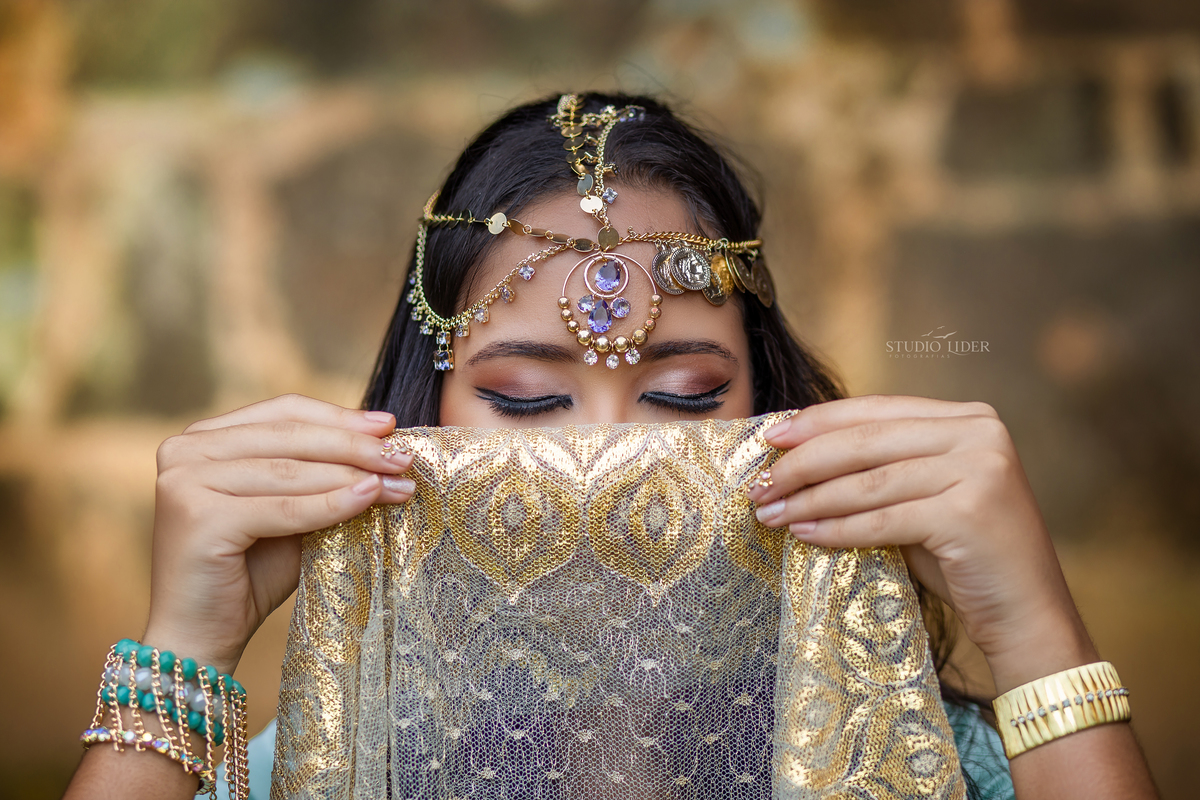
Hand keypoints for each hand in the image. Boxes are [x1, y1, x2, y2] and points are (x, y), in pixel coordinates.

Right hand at [142, 394, 415, 674]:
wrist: (202, 637)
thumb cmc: (249, 573)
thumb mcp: (291, 510)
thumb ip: (320, 475)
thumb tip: (385, 443)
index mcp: (202, 438)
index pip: (283, 412)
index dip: (339, 416)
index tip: (388, 425)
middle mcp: (185, 450)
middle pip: (289, 436)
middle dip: (354, 446)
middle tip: (403, 456)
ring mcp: (185, 480)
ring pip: (290, 471)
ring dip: (352, 475)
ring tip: (398, 483)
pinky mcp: (198, 517)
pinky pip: (283, 508)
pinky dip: (331, 503)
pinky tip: (368, 498)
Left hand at [749, 395, 1096, 691]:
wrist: (1027, 615)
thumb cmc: (965, 556)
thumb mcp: (924, 495)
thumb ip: (880, 467)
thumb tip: (796, 453)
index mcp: (970, 417)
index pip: (877, 410)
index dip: (819, 421)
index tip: (770, 437)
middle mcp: (980, 433)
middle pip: (865, 442)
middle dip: (803, 462)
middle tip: (760, 483)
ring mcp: (979, 471)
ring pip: (867, 482)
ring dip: (809, 498)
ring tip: (770, 512)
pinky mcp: (967, 514)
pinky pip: (881, 519)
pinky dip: (836, 527)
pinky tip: (803, 532)